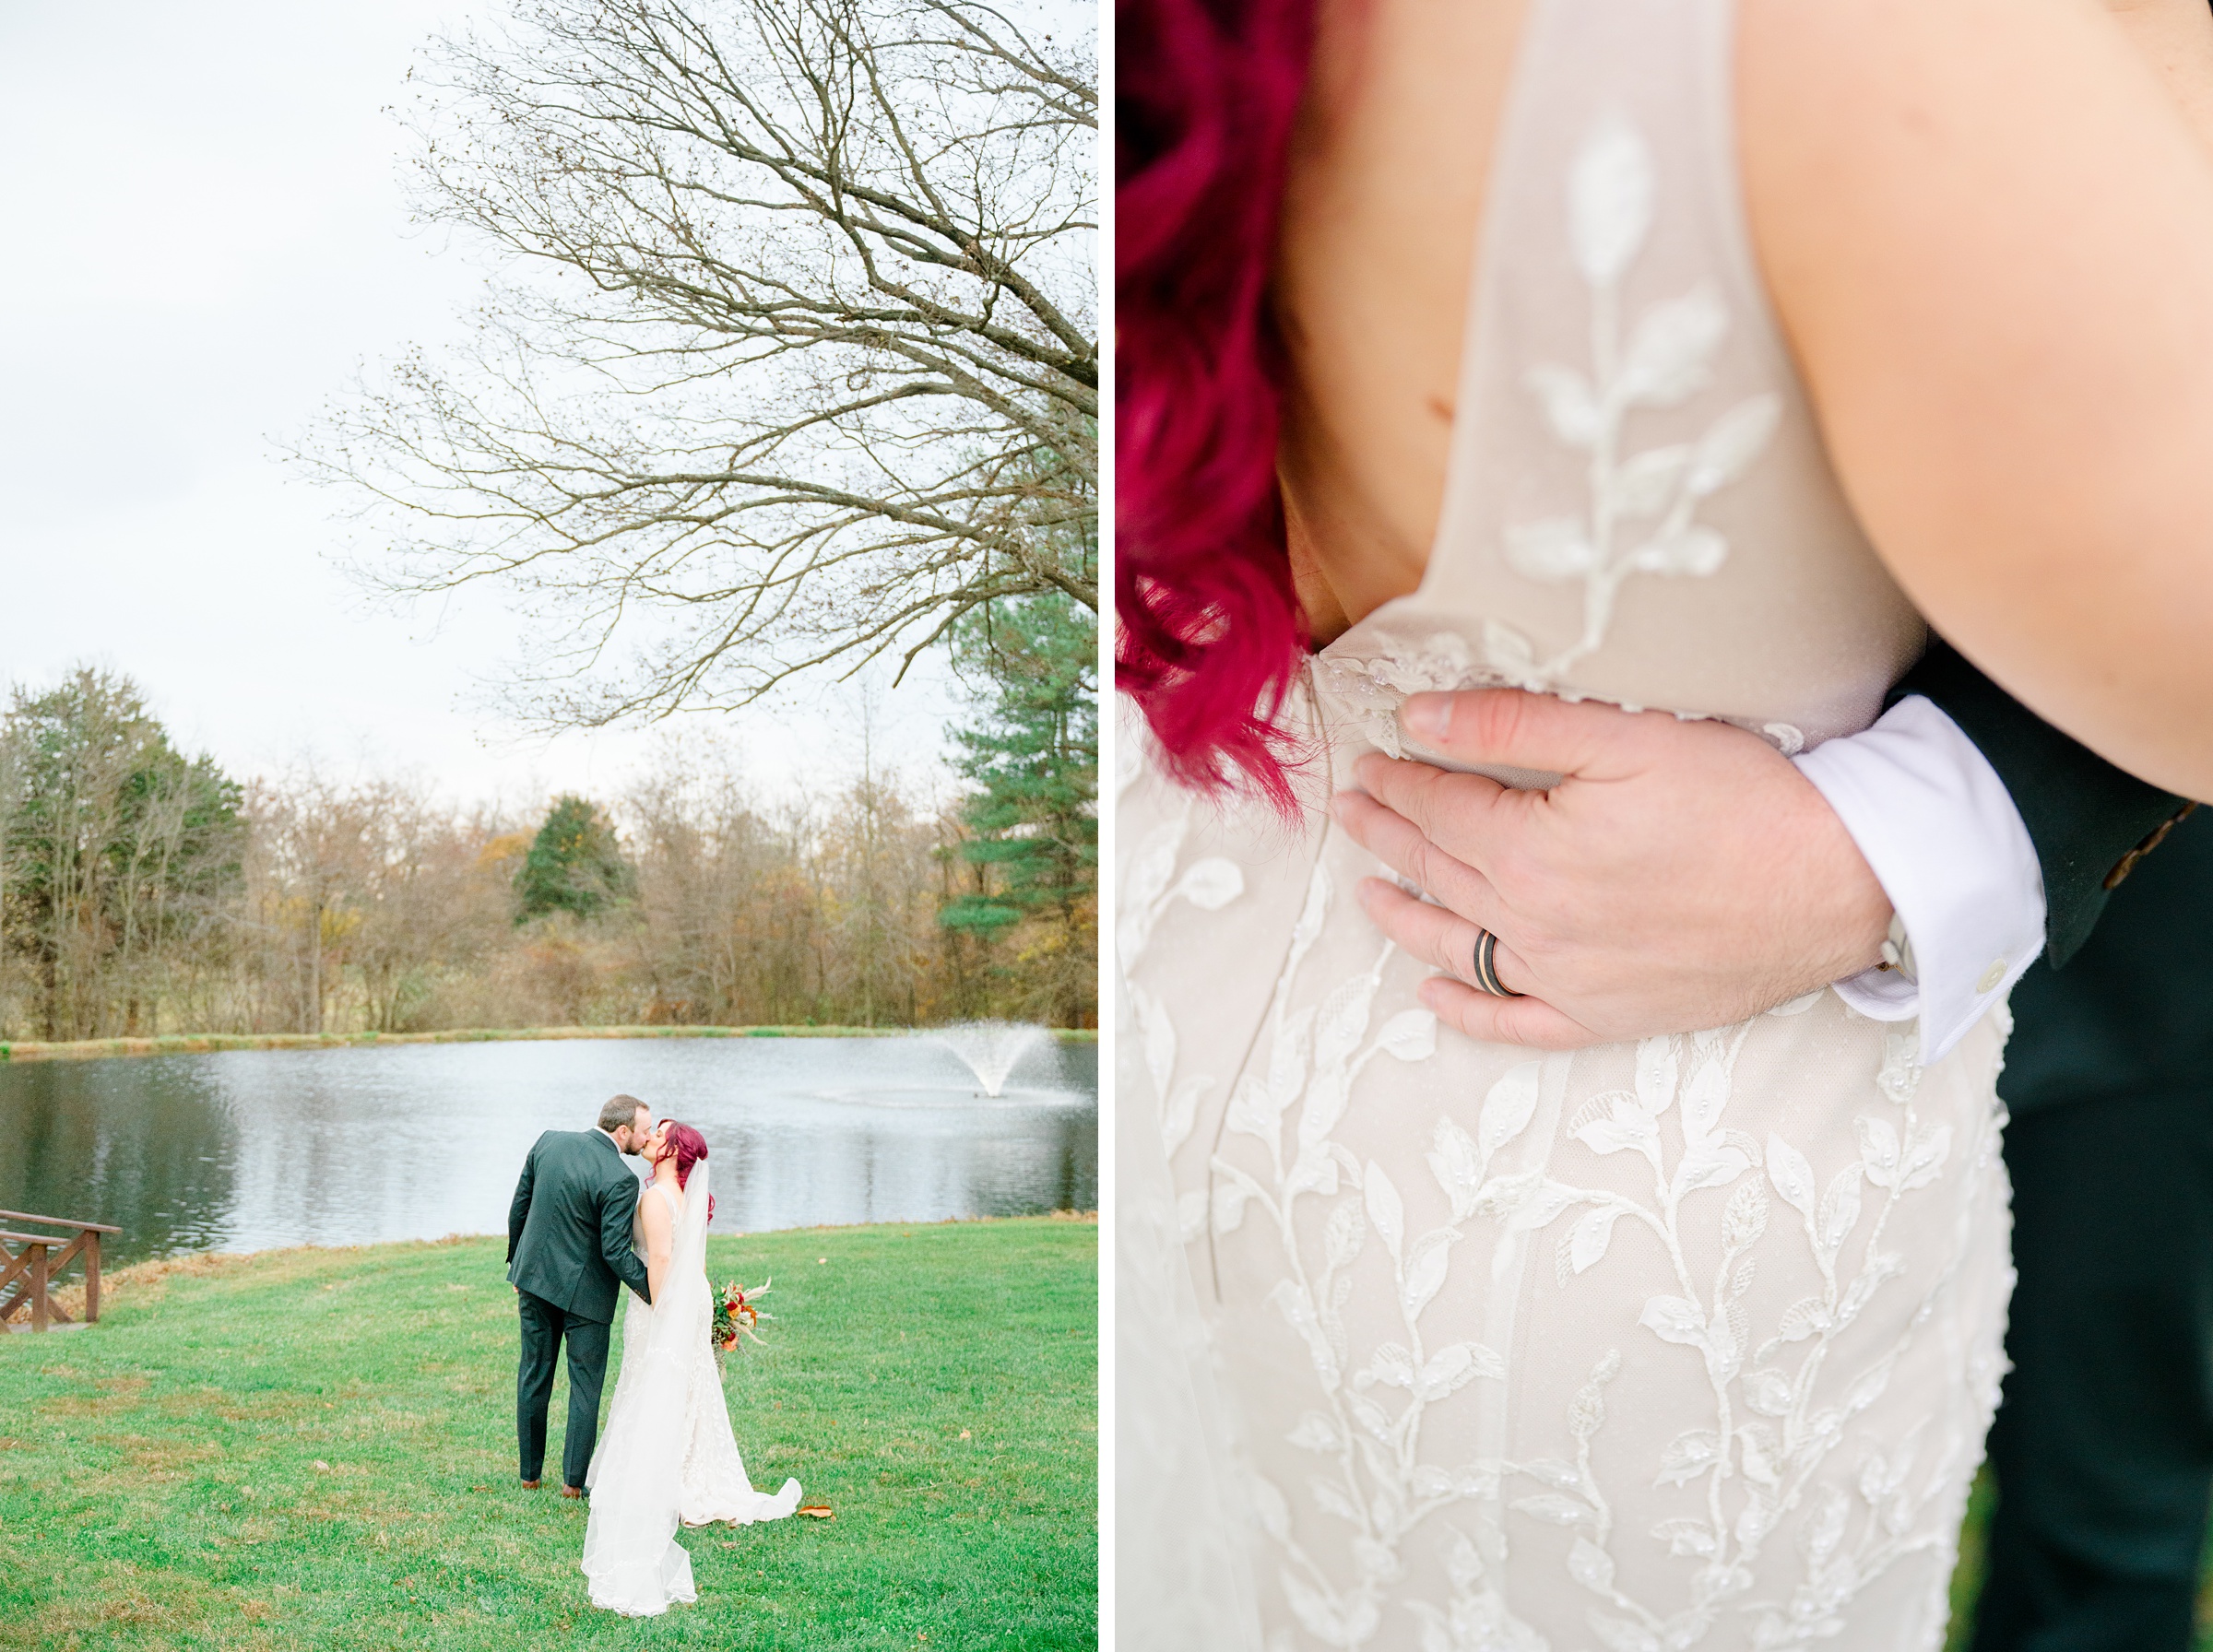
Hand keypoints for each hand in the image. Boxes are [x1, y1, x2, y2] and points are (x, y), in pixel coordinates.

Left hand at [1332, 689, 1892, 1047]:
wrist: (1843, 884)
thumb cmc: (1744, 800)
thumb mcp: (1623, 737)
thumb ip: (1510, 724)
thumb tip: (1417, 718)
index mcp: (1529, 853)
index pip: (1440, 808)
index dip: (1400, 780)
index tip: (1373, 761)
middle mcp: (1535, 925)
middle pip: (1440, 872)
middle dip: (1388, 836)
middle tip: (1352, 812)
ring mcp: (1569, 979)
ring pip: (1460, 945)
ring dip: (1406, 916)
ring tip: (1369, 892)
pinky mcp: (1610, 1015)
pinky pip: (1518, 1022)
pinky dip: (1468, 1010)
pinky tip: (1434, 994)